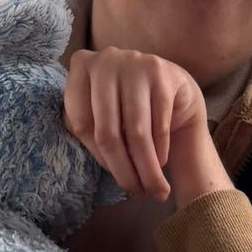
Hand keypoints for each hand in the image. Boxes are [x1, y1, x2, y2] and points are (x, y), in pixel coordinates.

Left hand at [65, 48, 230, 207]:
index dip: (99, 157)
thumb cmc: (126, 106)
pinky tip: (161, 162)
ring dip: (147, 167)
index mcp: (81, 67)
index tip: (113, 178)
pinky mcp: (162, 72)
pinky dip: (161, 149)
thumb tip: (108, 167)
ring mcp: (135, 62)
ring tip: (153, 189)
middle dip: (124, 170)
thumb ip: (91, 132)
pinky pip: (159, 123)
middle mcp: (106, 59)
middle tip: (135, 192)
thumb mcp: (99, 114)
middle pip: (108, 131)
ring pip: (136, 131)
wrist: (171, 87)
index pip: (82, 124)